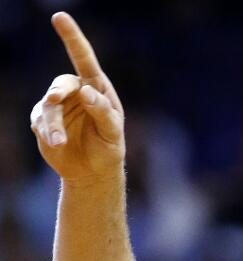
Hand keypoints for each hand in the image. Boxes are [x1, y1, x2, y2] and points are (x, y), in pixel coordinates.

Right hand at [30, 12, 125, 181]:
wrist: (92, 172)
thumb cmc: (108, 148)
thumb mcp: (112, 132)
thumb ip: (102, 111)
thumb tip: (85, 92)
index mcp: (97, 89)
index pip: (84, 60)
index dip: (72, 38)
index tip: (59, 16)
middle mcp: (76, 93)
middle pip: (62, 83)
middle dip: (58, 91)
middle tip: (55, 99)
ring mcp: (58, 106)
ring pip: (48, 106)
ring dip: (52, 123)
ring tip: (59, 141)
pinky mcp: (43, 120)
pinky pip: (39, 121)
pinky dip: (47, 132)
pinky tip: (57, 144)